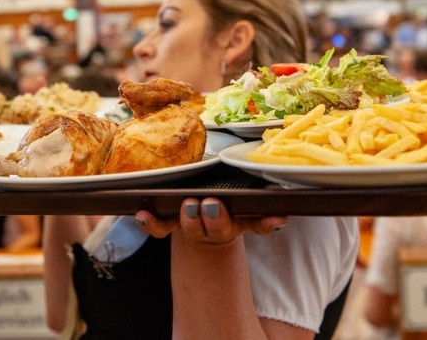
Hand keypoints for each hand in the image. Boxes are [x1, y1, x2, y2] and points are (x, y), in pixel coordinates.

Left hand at [135, 197, 286, 243]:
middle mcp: (218, 226)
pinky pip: (160, 228)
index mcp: (240, 218)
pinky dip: (150, 223)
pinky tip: (141, 214)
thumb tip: (285, 201)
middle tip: (212, 204)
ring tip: (188, 205)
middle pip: (220, 228)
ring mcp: (194, 227)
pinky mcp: (171, 225)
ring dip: (191, 220)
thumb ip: (260, 199)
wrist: (198, 217)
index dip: (267, 223)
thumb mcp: (243, 198)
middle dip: (217, 218)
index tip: (278, 219)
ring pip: (193, 229)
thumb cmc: (225, 199)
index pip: (258, 223)